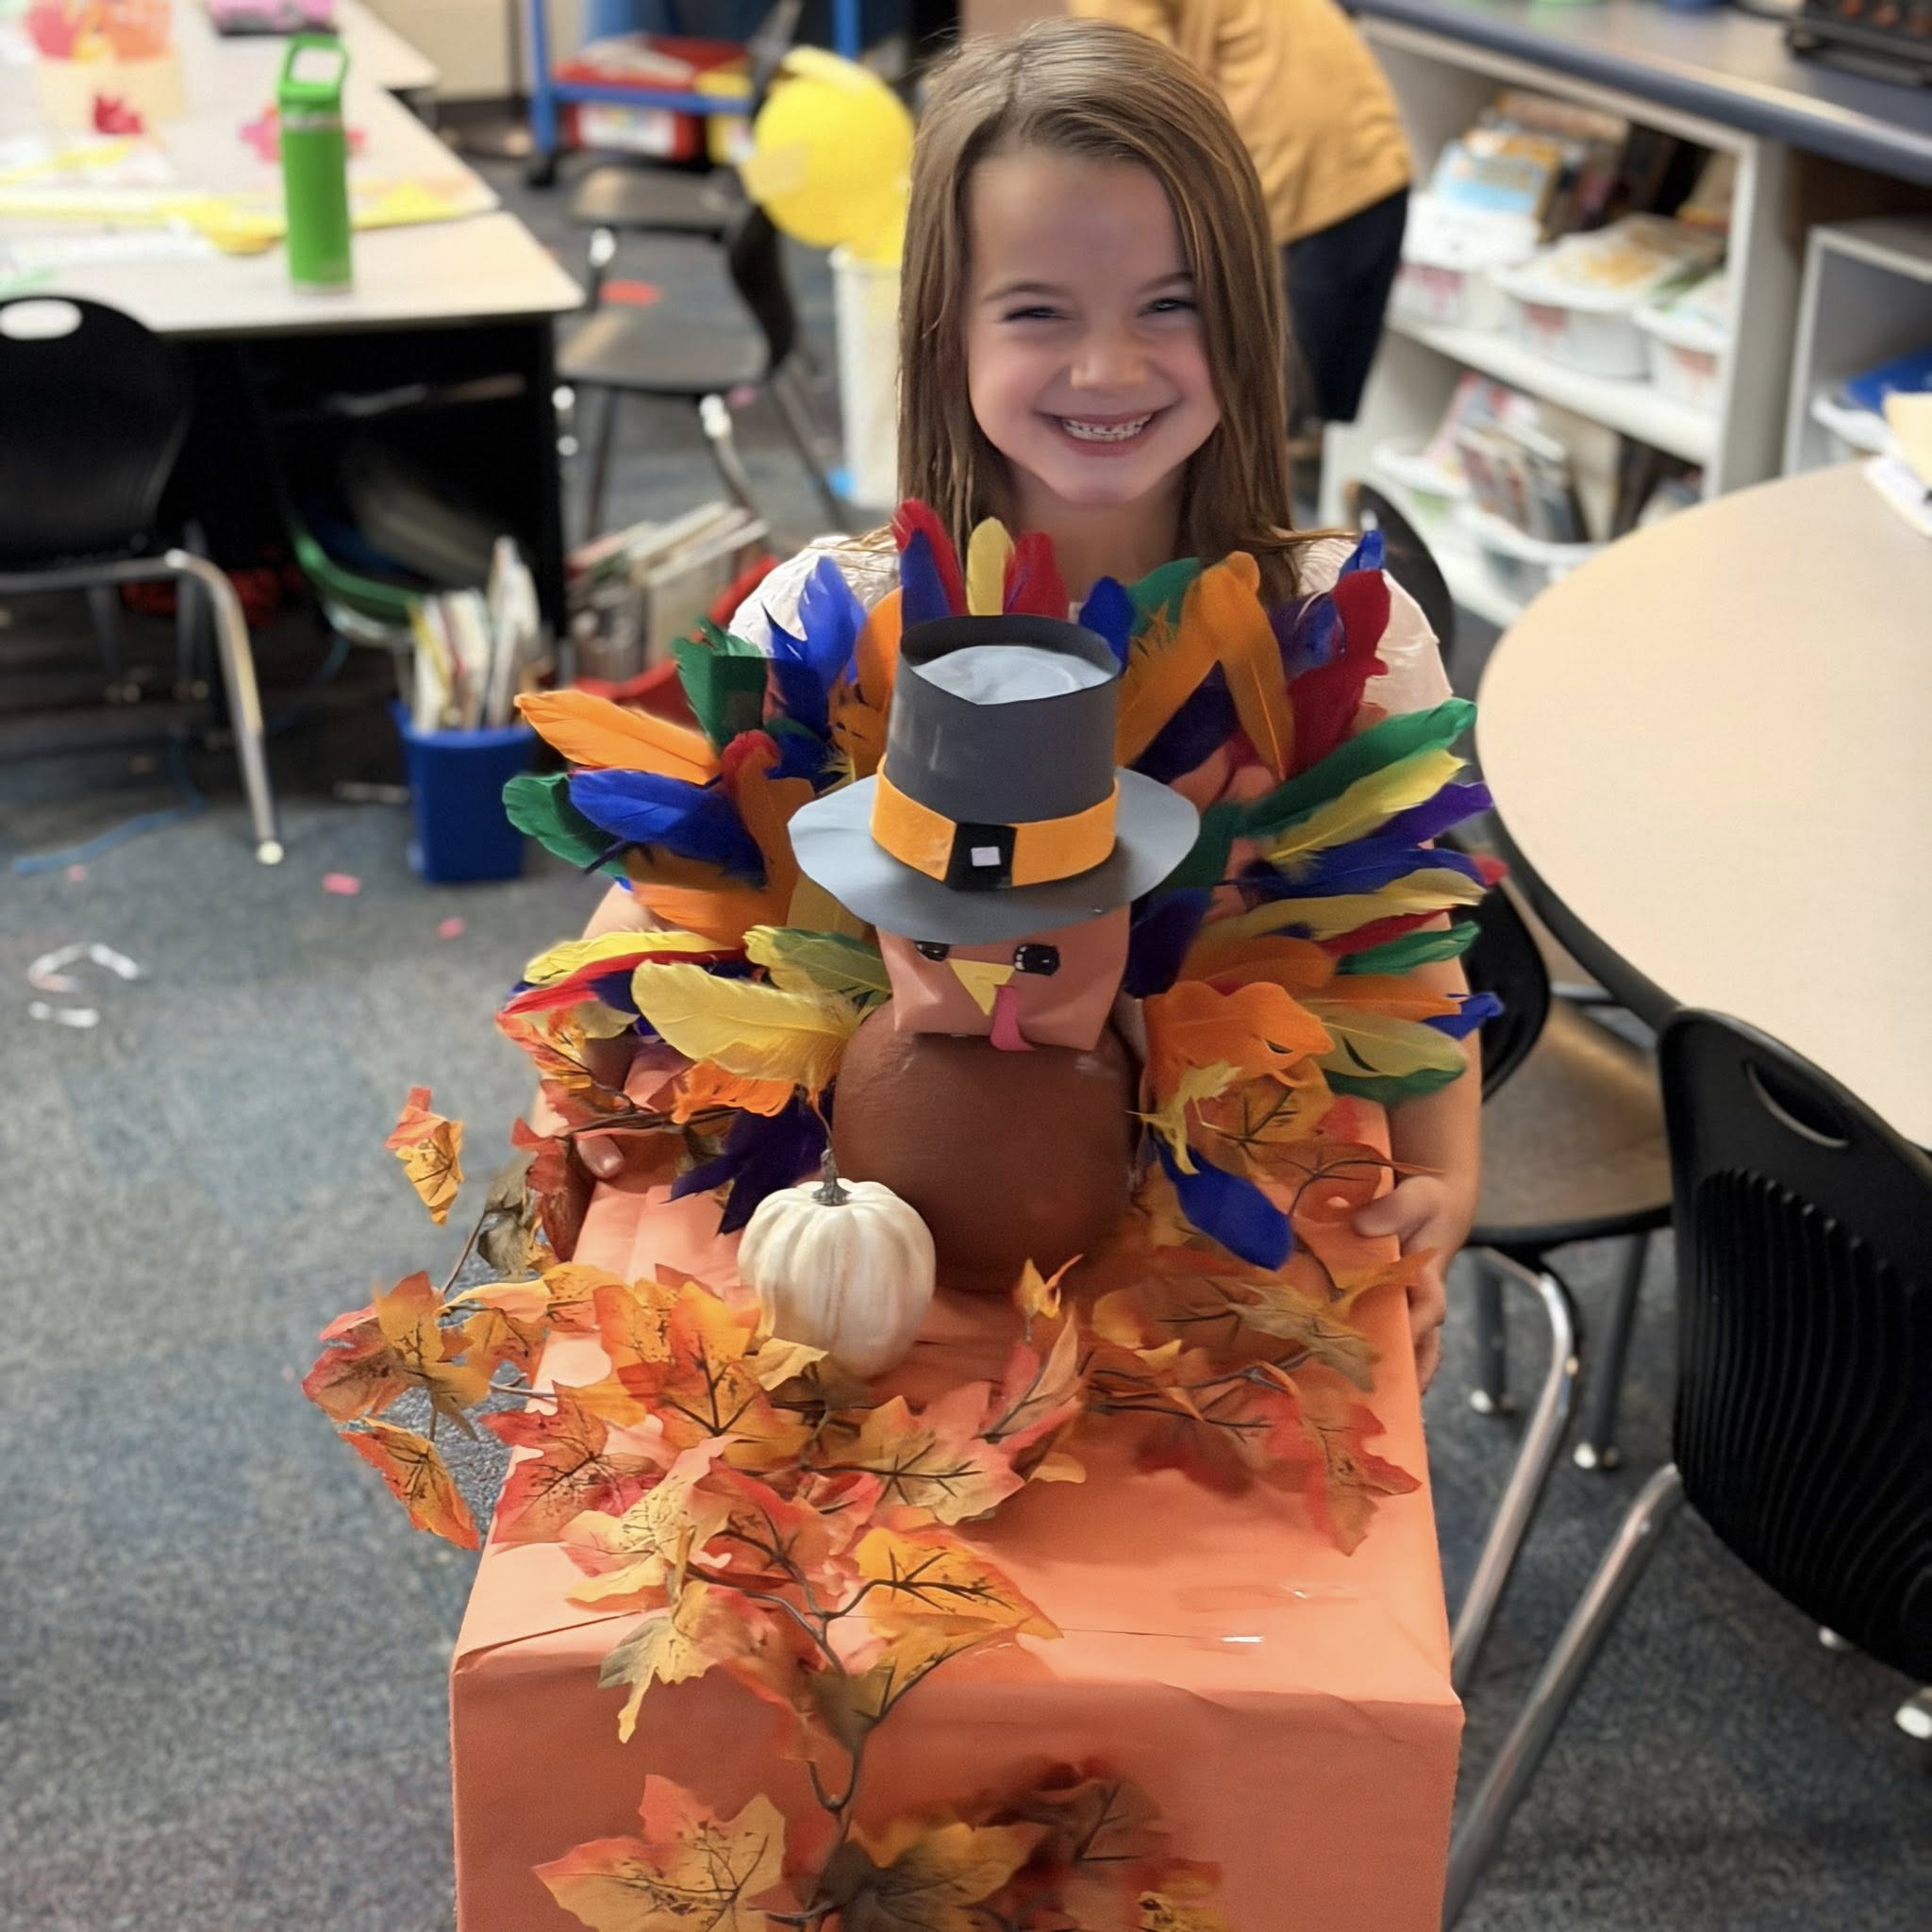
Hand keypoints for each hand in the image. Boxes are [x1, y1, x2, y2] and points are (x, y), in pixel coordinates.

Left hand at [1353, 1174, 1469, 1393]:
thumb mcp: (1417, 1197)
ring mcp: (1400, 1313)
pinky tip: (1326, 1376)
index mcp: (1428, 1282)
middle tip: (1378, 1403)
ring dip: (1383, 1378)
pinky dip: (1359, 1359)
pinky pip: (1374, 1340)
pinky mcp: (1380, 1312)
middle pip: (1419, 1351)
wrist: (1428, 1205)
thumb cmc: (1425, 1203)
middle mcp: (1417, 1307)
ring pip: (1400, 1355)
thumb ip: (1395, 1209)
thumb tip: (1363, 1227)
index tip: (1393, 1345)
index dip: (1413, 1329)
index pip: (1428, 1312)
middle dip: (1403, 1377)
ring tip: (1352, 1405)